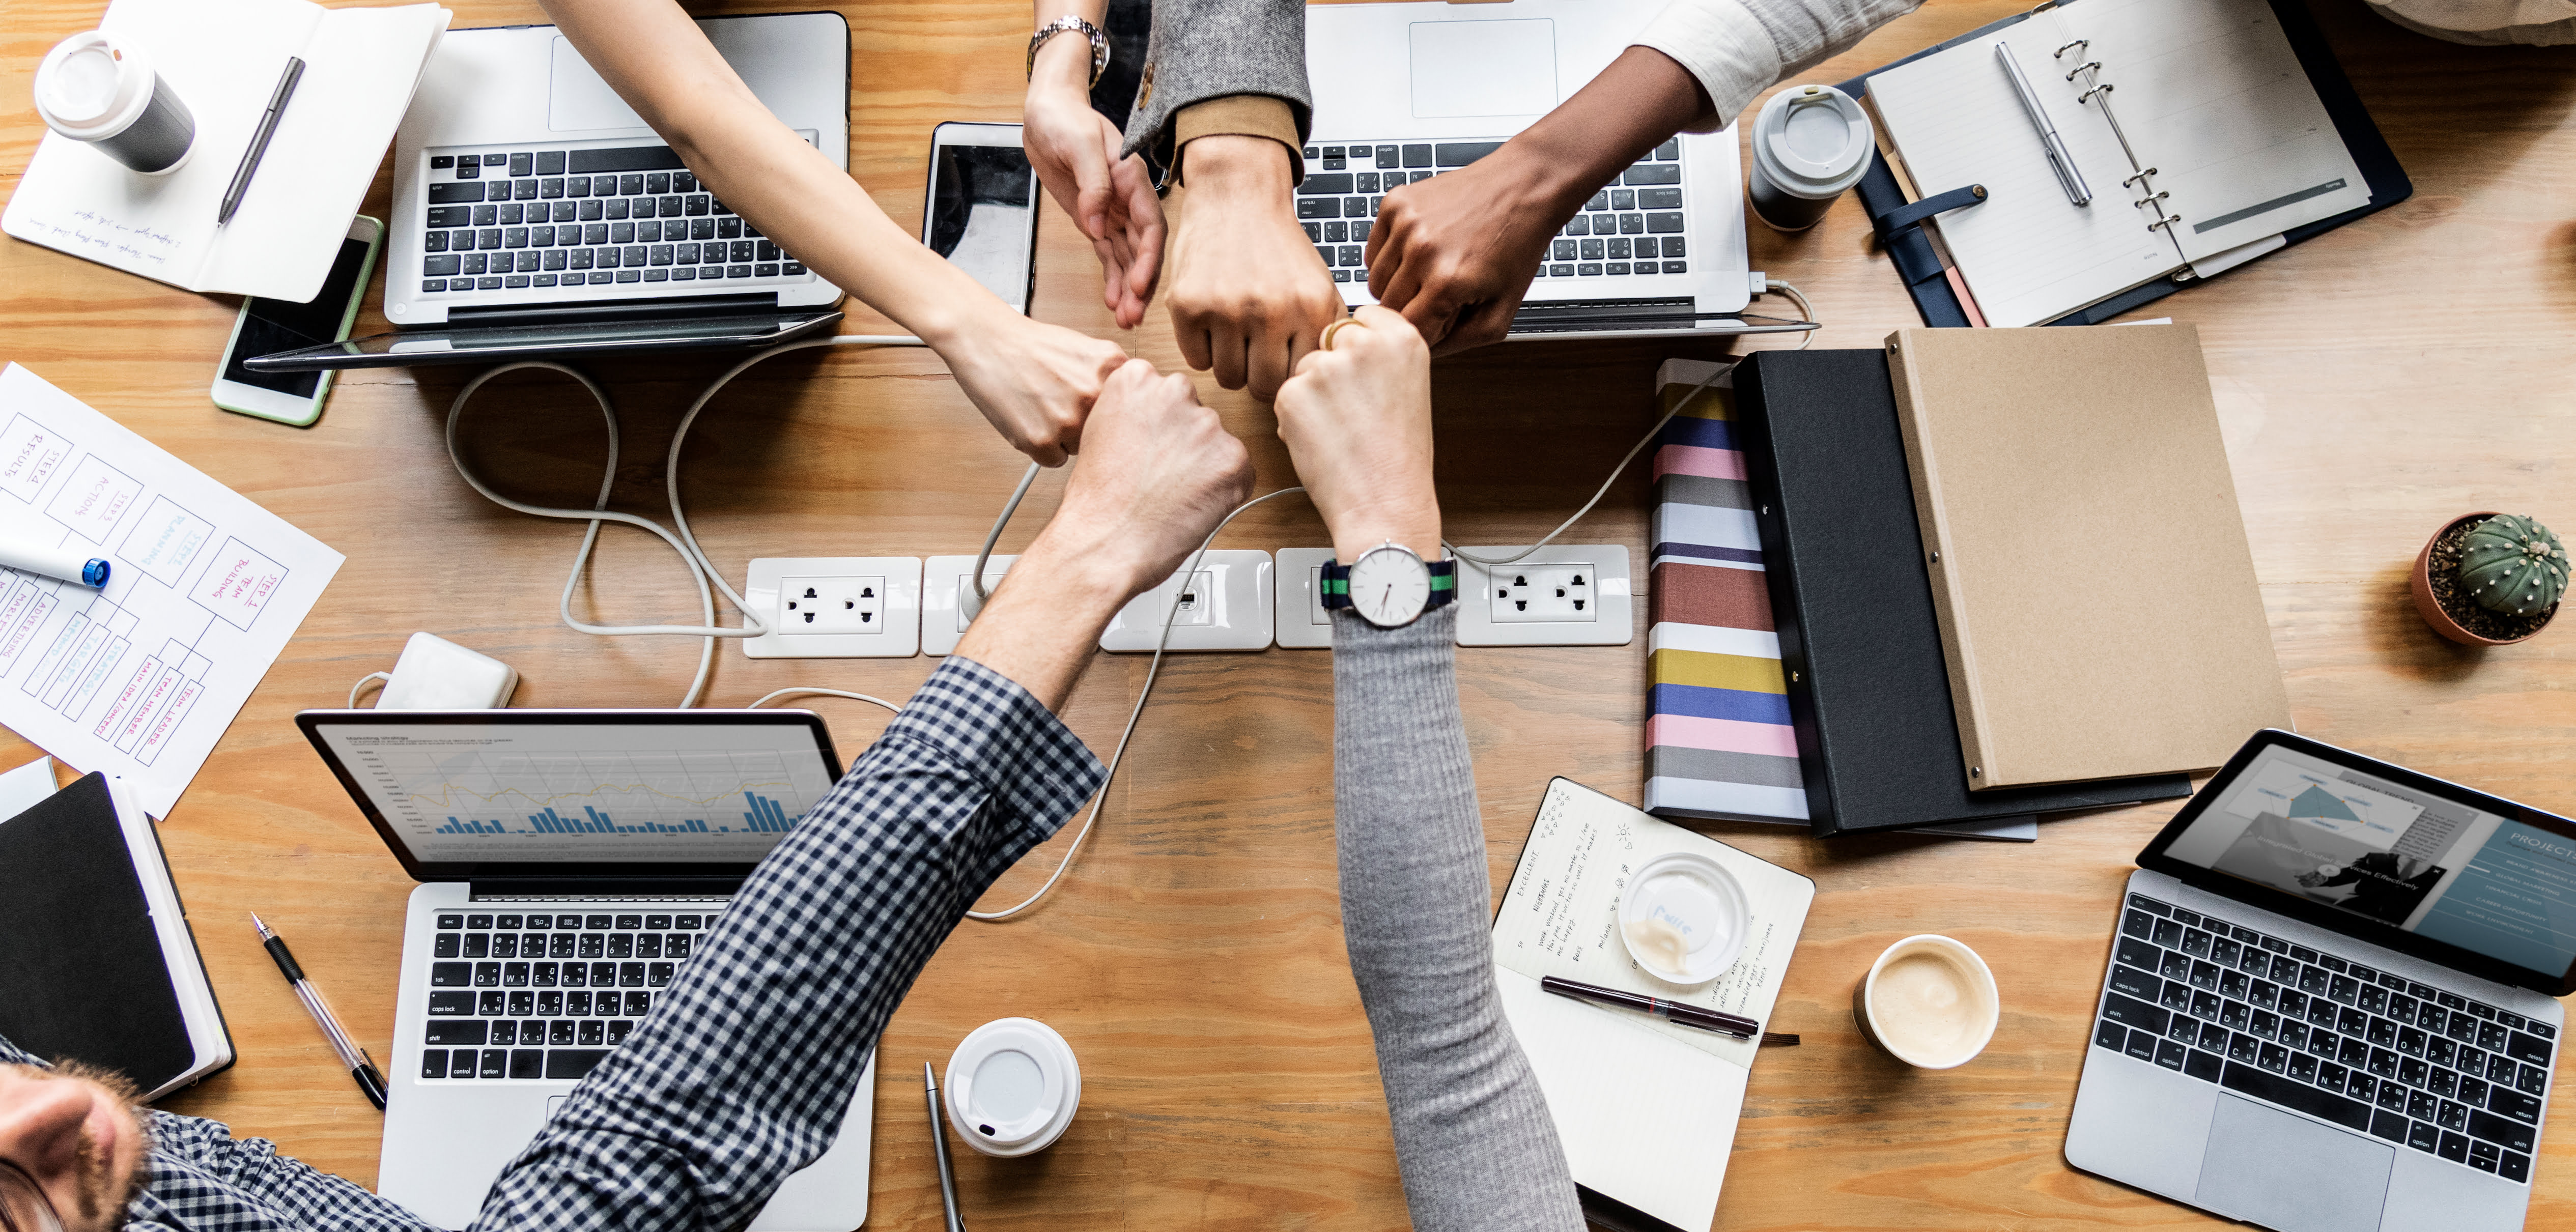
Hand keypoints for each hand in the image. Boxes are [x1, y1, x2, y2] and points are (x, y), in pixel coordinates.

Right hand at [932, 308, 1126, 466]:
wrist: (988, 341)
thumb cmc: (1033, 345)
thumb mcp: (1088, 350)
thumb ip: (1114, 379)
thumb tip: (1138, 411)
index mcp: (1113, 368)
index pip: (1130, 412)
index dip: (1111, 413)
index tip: (1098, 410)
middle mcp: (1095, 394)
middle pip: (1107, 433)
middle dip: (1088, 425)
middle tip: (1062, 404)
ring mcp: (1068, 420)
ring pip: (1081, 449)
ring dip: (1065, 438)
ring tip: (1043, 407)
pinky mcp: (1041, 441)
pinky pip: (1055, 461)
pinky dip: (1042, 448)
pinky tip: (1030, 419)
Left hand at [1024, 39, 1163, 327]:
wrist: (1046, 112)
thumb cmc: (1064, 119)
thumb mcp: (1079, 144)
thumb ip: (1093, 183)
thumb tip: (1097, 223)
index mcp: (1132, 178)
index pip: (1151, 225)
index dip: (1149, 258)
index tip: (1138, 285)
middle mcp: (1128, 199)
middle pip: (1143, 249)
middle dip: (1141, 284)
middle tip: (1133, 316)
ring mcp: (1112, 211)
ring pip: (1127, 258)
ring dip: (1128, 289)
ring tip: (1125, 320)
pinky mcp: (1095, 219)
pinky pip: (1108, 255)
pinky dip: (1112, 278)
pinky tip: (1114, 303)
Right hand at [1036, 358, 1256, 596]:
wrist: (1106, 542)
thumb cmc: (1097, 500)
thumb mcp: (1100, 431)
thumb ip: (1135, 411)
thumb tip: (1160, 419)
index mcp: (1136, 378)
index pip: (1165, 391)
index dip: (1158, 426)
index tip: (1148, 446)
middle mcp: (1175, 391)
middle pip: (1194, 413)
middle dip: (1184, 442)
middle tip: (1160, 475)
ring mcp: (1207, 424)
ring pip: (1216, 443)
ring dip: (1204, 466)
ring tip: (1171, 495)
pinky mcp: (1233, 458)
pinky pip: (1238, 471)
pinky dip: (1223, 491)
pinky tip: (1191, 505)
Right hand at [1164, 135, 1345, 398]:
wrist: (1238, 196)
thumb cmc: (1279, 247)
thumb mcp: (1320, 284)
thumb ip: (1327, 333)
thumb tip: (1326, 380)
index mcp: (1310, 308)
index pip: (1300, 378)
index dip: (1290, 377)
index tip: (1282, 365)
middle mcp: (1270, 311)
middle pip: (1263, 387)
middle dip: (1259, 376)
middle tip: (1256, 355)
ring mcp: (1225, 309)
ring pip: (1227, 378)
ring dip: (1230, 364)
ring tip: (1235, 335)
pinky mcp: (1188, 305)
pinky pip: (1196, 360)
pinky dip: (1203, 349)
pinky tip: (1212, 323)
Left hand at [1272, 306, 1439, 560]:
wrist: (1385, 503)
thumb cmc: (1399, 458)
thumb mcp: (1408, 389)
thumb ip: (1381, 357)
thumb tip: (1345, 343)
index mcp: (1402, 338)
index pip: (1361, 318)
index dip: (1357, 349)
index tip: (1363, 374)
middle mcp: (1364, 344)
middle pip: (1329, 340)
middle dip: (1332, 370)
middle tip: (1353, 411)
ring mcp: (1326, 367)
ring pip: (1305, 369)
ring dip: (1312, 396)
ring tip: (1341, 433)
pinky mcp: (1293, 393)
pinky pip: (1286, 396)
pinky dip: (1295, 419)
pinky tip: (1323, 443)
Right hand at [1366, 146, 1567, 354]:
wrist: (1523, 186)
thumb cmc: (1517, 245)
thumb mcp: (1502, 312)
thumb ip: (1459, 343)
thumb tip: (1423, 352)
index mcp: (1447, 282)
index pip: (1408, 332)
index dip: (1427, 331)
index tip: (1443, 320)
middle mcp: (1420, 250)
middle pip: (1387, 308)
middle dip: (1412, 309)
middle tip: (1441, 294)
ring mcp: (1404, 223)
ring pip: (1375, 281)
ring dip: (1398, 284)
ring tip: (1431, 270)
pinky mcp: (1395, 203)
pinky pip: (1372, 251)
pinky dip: (1391, 257)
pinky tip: (1420, 250)